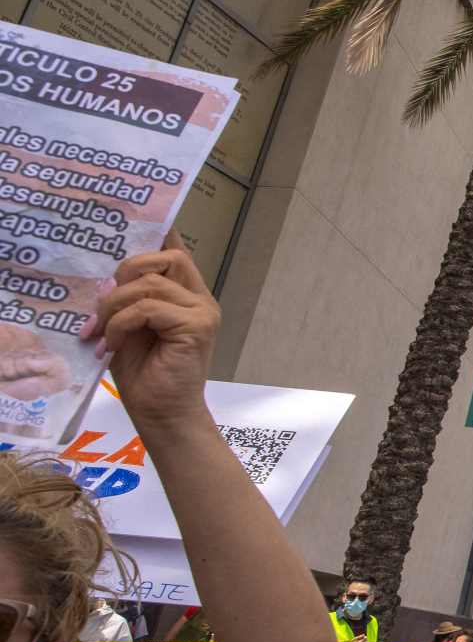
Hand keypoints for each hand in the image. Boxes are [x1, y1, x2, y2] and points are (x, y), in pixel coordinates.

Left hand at [84, 249, 216, 427]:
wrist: (162, 415)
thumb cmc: (145, 378)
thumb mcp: (126, 330)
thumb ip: (124, 302)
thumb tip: (107, 280)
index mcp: (187, 299)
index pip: (178, 255)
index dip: (162, 236)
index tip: (148, 226)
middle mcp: (200, 301)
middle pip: (167, 258)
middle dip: (127, 273)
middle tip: (104, 307)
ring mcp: (202, 313)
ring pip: (149, 284)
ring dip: (114, 307)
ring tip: (101, 334)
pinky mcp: (197, 326)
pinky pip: (148, 308)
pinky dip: (122, 323)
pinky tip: (114, 344)